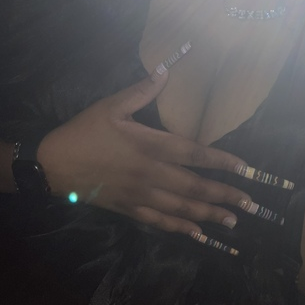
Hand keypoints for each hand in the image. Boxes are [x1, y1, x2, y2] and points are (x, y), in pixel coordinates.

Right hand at [38, 69, 251, 234]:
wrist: (53, 165)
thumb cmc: (84, 132)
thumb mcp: (110, 105)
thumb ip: (141, 90)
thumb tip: (165, 70)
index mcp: (149, 145)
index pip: (193, 153)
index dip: (221, 161)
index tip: (246, 168)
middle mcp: (150, 174)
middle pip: (194, 186)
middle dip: (225, 194)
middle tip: (251, 204)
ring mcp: (141, 195)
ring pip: (181, 207)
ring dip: (210, 214)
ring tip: (234, 220)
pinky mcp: (130, 209)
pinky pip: (160, 221)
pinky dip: (181, 228)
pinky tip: (198, 234)